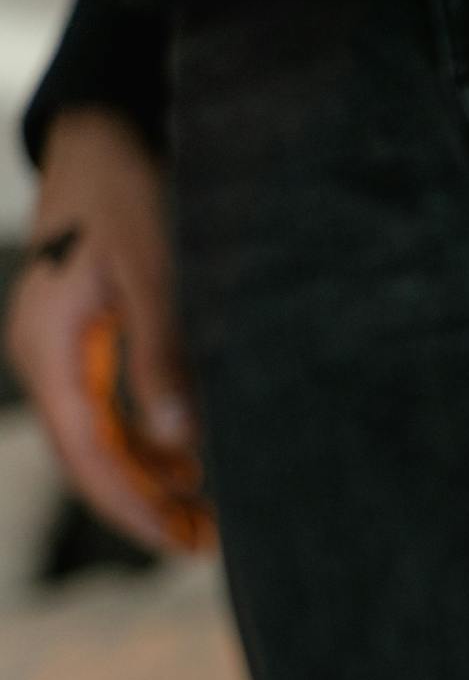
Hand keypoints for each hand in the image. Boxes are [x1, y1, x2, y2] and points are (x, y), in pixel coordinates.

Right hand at [5, 109, 211, 552]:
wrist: (103, 136)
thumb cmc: (124, 193)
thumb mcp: (152, 270)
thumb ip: (162, 352)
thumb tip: (180, 438)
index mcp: (49, 351)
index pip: (87, 455)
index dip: (133, 507)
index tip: (179, 542)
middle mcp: (47, 360)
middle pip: (93, 457)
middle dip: (146, 504)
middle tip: (208, 543)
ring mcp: (63, 352)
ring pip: (103, 437)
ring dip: (152, 477)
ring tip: (210, 515)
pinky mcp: (85, 340)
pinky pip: (111, 409)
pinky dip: (149, 440)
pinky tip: (192, 459)